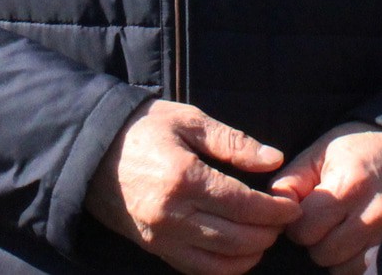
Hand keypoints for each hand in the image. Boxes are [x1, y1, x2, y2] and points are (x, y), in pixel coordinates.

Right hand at [85, 100, 301, 274]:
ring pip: (221, 262)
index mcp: (184, 178)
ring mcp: (162, 236)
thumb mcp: (188, 121)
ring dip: (251, 254)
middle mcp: (173, 215)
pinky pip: (197, 269)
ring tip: (264, 235)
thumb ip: (233, 142)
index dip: (275, 210)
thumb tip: (274, 159)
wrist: (90, 150)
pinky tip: (239, 252)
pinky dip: (224, 267)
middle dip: (269, 233)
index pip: (245, 206)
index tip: (291, 205)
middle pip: (238, 239)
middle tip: (282, 221)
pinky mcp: (153, 248)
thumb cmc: (142, 128)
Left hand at [269, 122, 381, 274]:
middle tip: (324, 220)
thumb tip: (273, 208)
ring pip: (343, 268)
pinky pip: (365, 270)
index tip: (305, 211)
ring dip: (335, 254)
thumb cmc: (361, 149)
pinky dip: (354, 261)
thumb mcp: (322, 151)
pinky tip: (355, 240)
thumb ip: (292, 179)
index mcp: (348, 186)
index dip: (296, 222)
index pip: (304, 228)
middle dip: (315, 239)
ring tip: (341, 228)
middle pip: (322, 253)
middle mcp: (372, 214)